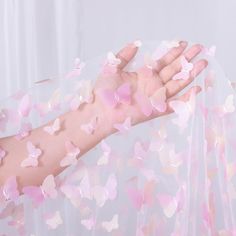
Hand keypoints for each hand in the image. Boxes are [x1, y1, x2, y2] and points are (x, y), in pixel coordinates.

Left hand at [93, 41, 207, 132]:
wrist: (100, 111)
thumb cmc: (104, 91)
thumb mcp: (113, 67)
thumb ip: (124, 55)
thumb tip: (135, 44)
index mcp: (143, 75)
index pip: (162, 62)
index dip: (173, 53)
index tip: (183, 43)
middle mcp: (151, 85)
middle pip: (173, 70)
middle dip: (186, 59)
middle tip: (199, 48)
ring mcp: (155, 98)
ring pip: (177, 84)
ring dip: (190, 74)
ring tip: (203, 63)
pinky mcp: (156, 110)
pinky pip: (175, 105)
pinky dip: (186, 99)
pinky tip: (197, 89)